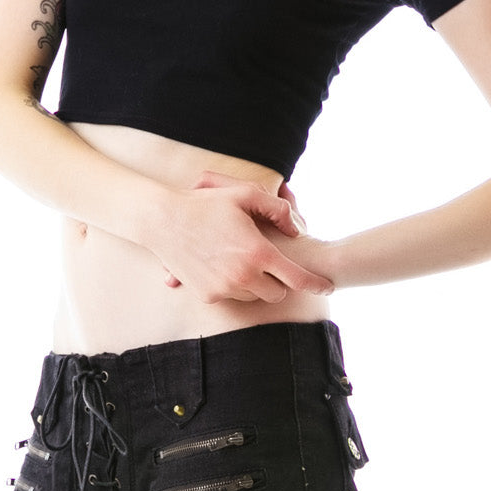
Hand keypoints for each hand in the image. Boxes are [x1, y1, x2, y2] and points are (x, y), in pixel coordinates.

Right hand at [153, 171, 331, 303]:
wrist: (162, 221)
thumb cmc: (205, 203)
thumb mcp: (245, 194)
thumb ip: (278, 208)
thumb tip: (295, 229)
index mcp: (258, 252)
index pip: (298, 278)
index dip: (317, 284)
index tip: (328, 286)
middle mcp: (244, 276)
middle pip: (277, 293)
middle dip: (278, 281)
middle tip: (269, 263)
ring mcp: (225, 289)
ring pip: (255, 297)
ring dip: (255, 283)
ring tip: (240, 259)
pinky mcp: (209, 295)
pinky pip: (231, 296)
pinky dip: (232, 285)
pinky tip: (220, 264)